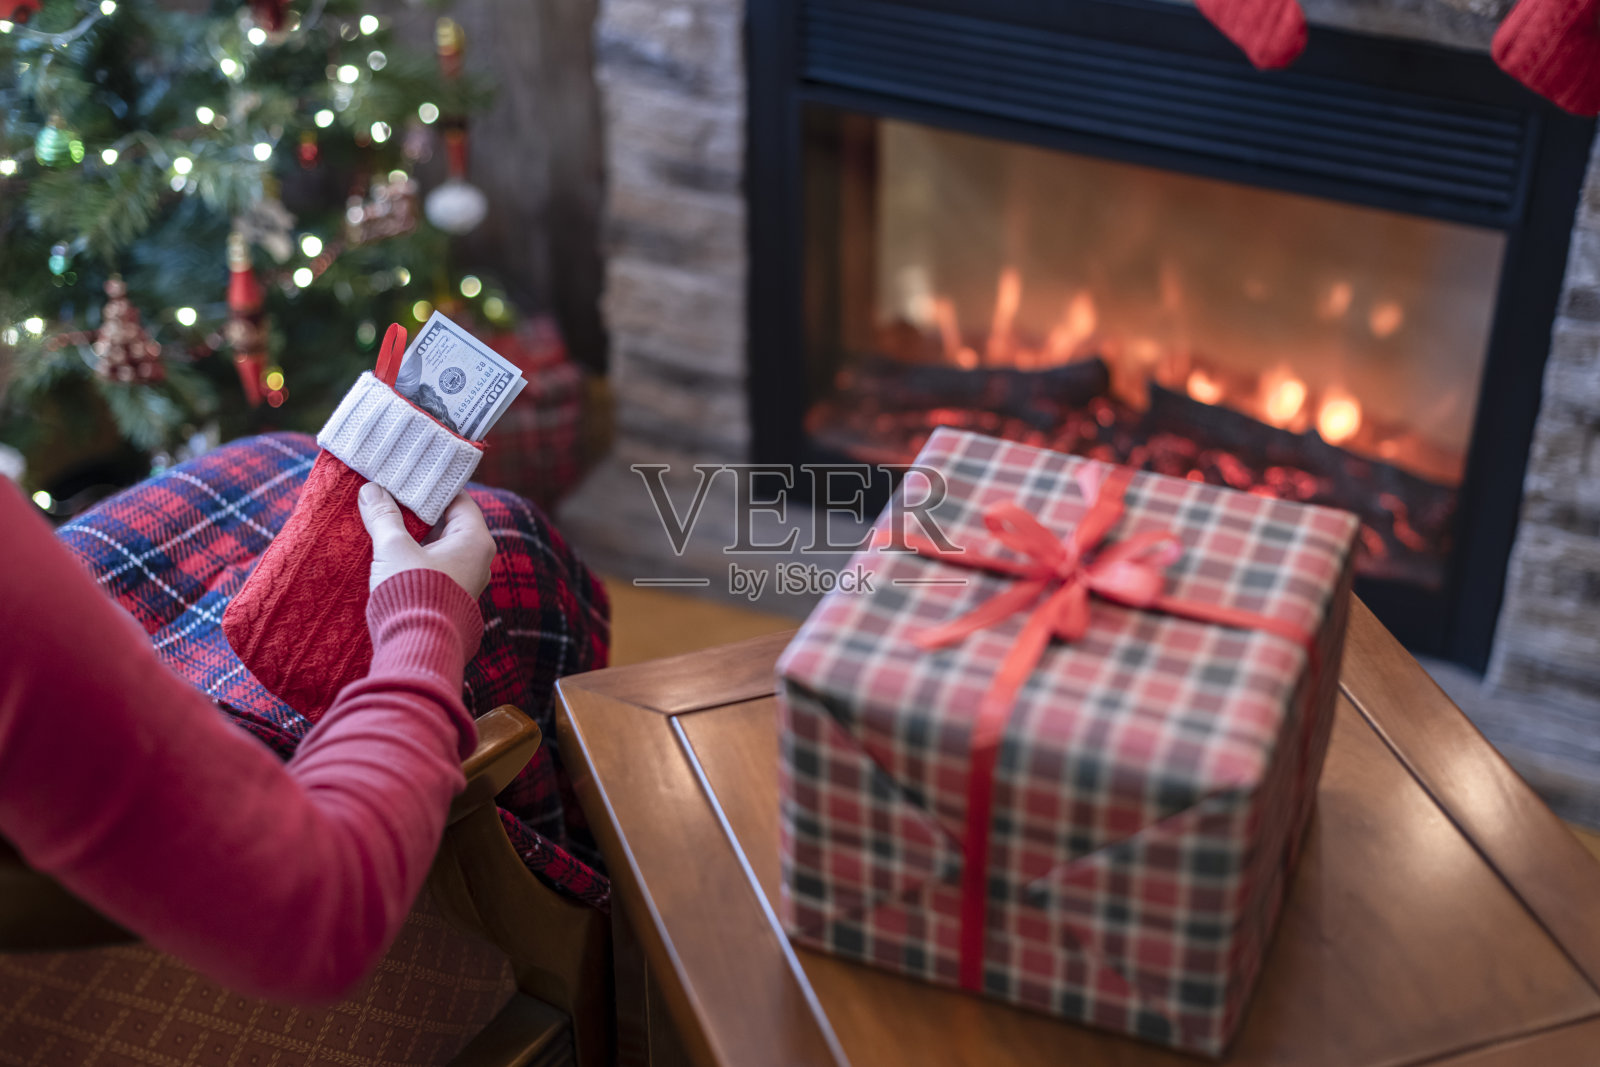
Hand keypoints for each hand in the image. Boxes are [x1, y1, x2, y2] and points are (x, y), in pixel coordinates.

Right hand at [357, 482, 495, 597]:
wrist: (417, 647)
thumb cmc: (413, 592)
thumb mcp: (394, 549)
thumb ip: (384, 517)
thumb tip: (371, 490)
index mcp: (475, 540)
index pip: (458, 499)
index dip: (432, 487)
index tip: (407, 477)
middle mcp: (476, 558)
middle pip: (448, 522)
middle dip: (418, 510)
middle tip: (390, 493)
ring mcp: (464, 579)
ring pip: (438, 545)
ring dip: (413, 534)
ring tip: (383, 516)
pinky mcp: (447, 595)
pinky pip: (432, 565)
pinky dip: (413, 554)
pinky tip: (387, 548)